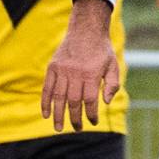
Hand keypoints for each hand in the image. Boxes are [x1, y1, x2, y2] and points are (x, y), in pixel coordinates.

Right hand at [41, 0, 119, 130]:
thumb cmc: (102, 51)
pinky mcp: (52, 67)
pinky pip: (47, 88)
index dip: (91, 114)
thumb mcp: (113, 66)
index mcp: (91, 74)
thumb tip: (106, 102)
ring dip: (58, 115)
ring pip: (58, 97)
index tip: (93, 122)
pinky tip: (46, 114)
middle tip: (77, 129)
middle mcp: (75, 73)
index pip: (90, 100)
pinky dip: (45, 102)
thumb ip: (112, 85)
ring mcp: (62, 70)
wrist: (86, 29)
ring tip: (58, 128)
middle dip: (75, 118)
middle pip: (73, 101)